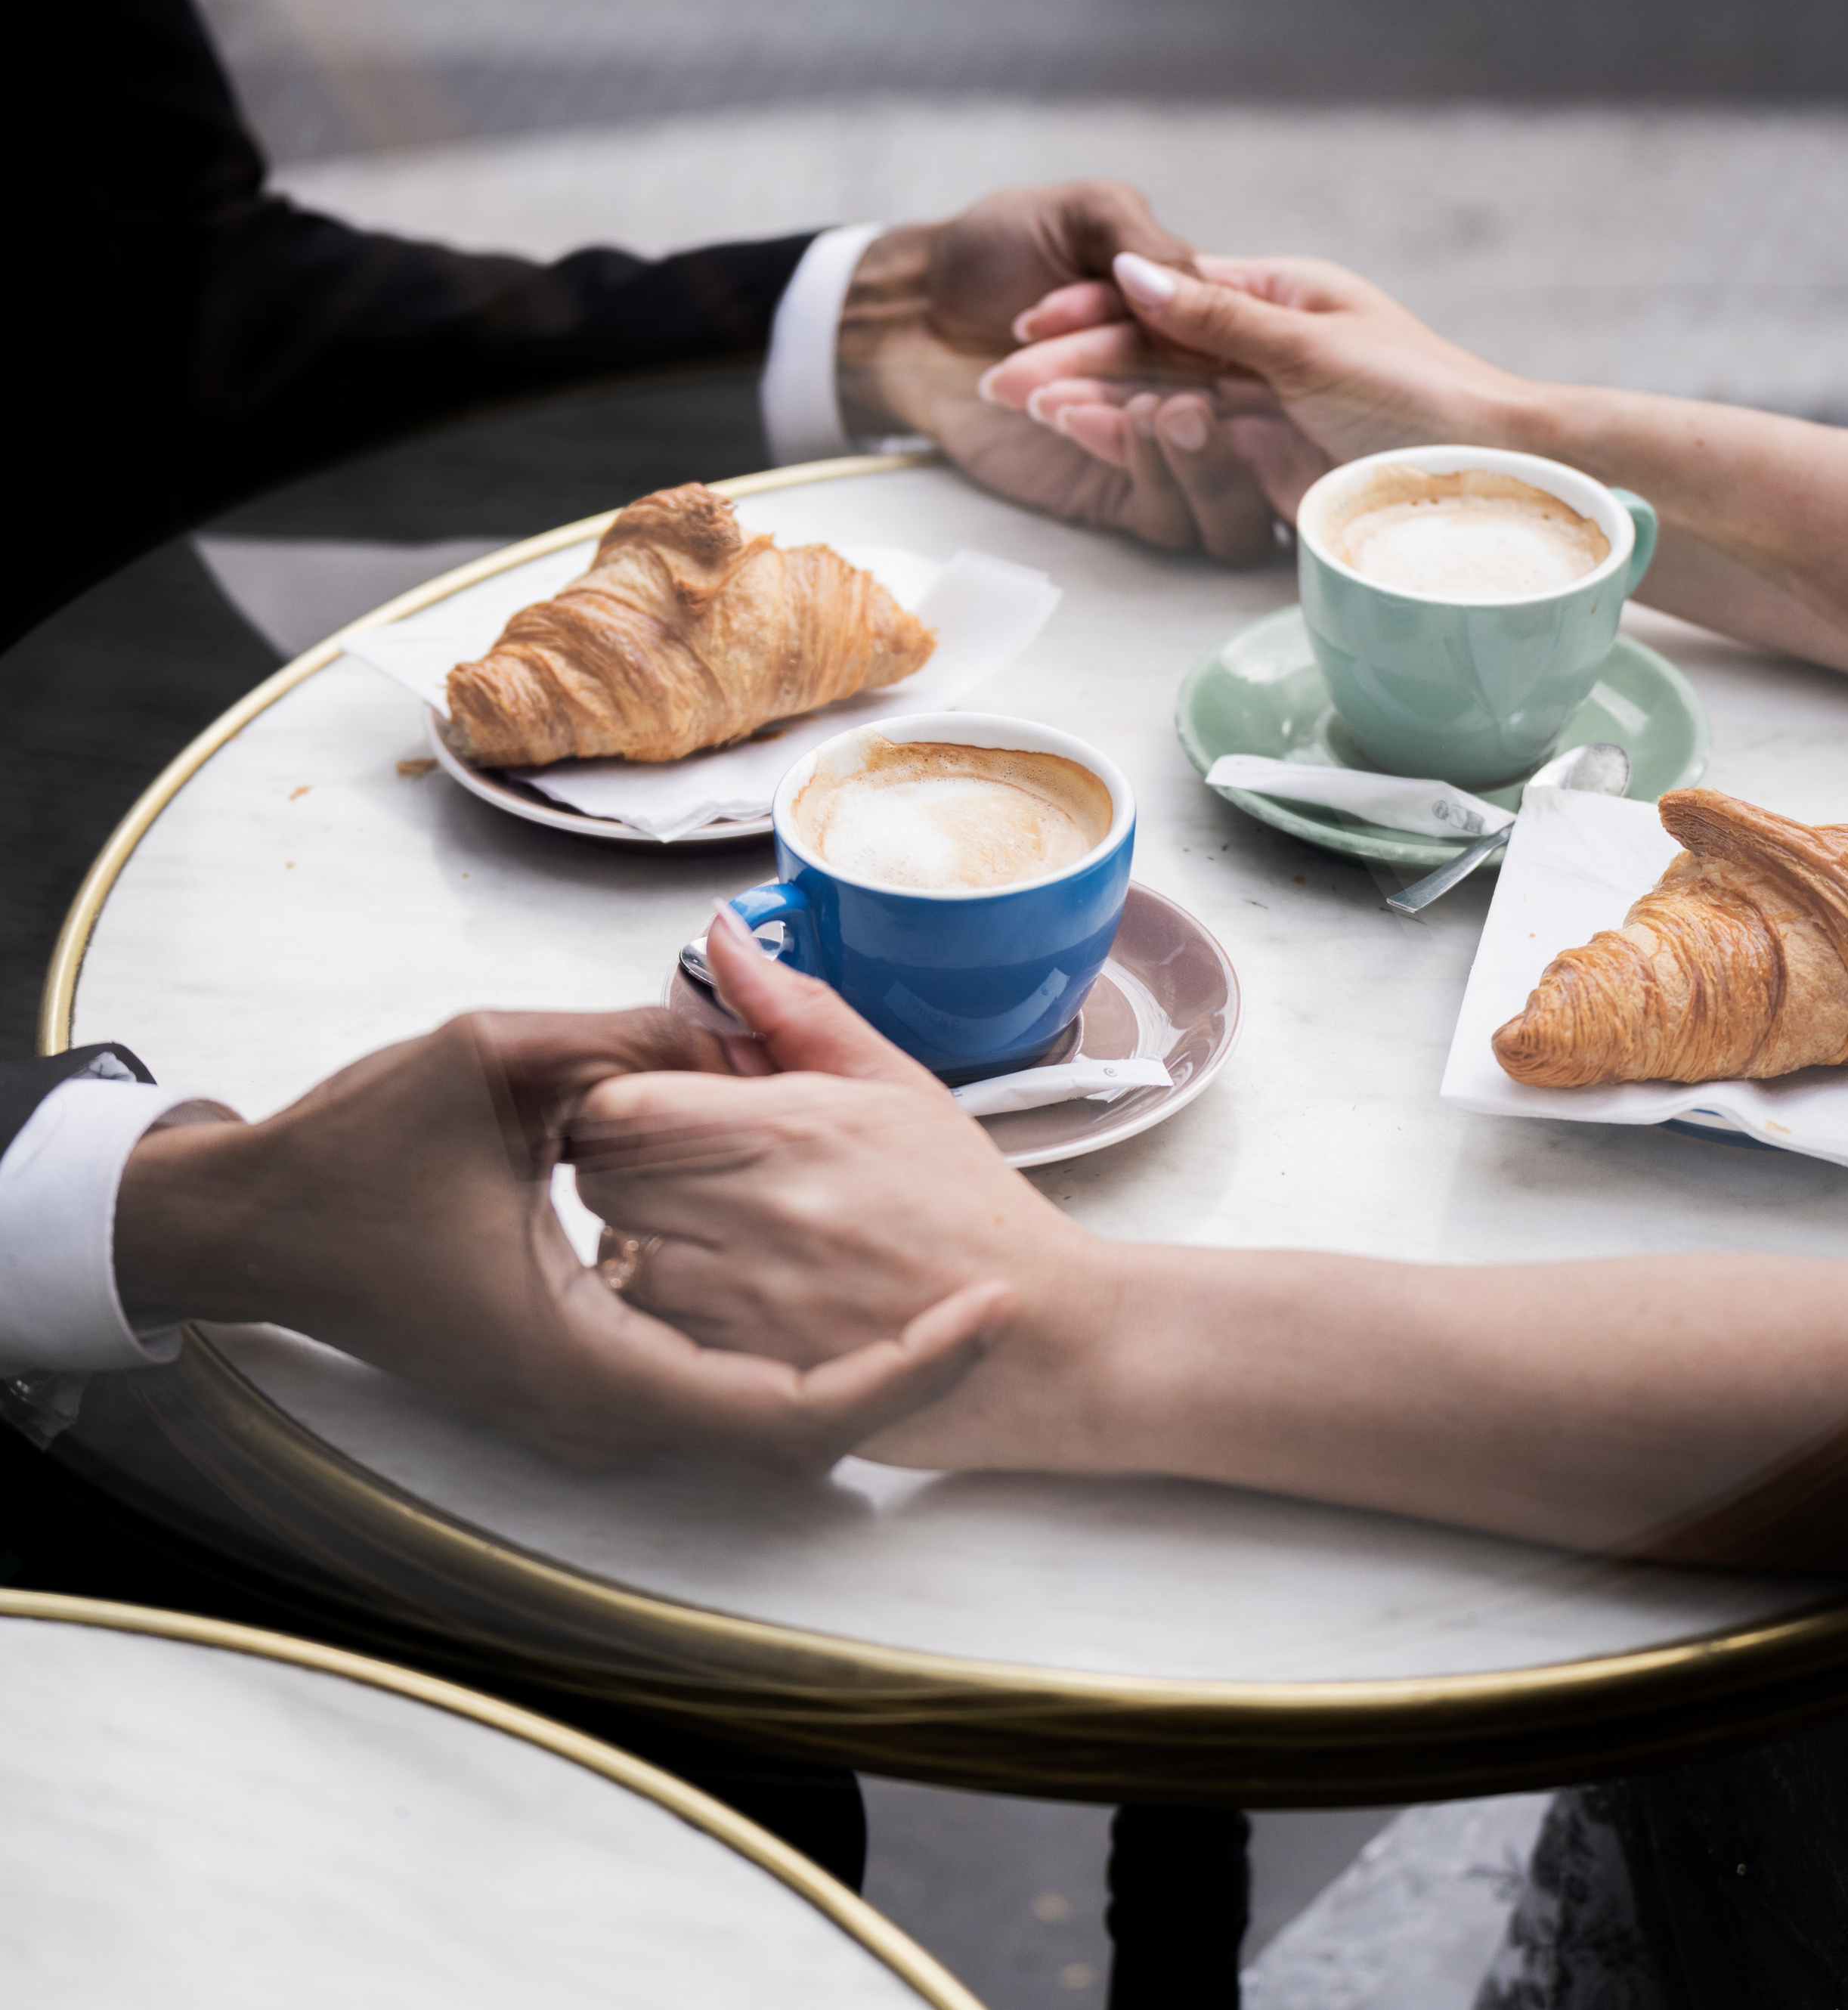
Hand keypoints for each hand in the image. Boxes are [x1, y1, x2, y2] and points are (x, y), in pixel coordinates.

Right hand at [114, 1007, 1008, 1471]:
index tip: (988, 1308)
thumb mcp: (493, 1062)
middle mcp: (597, 1411)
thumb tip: (732, 1007)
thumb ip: (628, 1036)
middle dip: (905, 1374)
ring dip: (852, 1363)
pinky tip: (832, 1284)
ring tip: (948, 1293)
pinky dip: (784, 1344)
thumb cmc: (355, 1157)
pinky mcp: (578, 1378)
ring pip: (755, 1415)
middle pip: (794, 1432)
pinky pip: (707, 1383)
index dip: (904, 1369)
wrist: (257, 1229)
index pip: (787, 1413)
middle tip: (997, 1299)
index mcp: (588, 1361)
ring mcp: (586, 1406)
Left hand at [568, 911, 1117, 1470]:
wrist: (1040, 1335)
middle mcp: (753, 1211)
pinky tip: (733, 1298)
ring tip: (719, 1239)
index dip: (629, 1102)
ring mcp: (743, 1300)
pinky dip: (673, 1314)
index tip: (664, 1109)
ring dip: (646, 1243)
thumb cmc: (969, 1212)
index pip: (616, 1104)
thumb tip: (726, 937)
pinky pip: (654, 1332)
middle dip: (628, 1168)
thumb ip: (796, 1012)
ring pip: (618, 1258)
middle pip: (601, 1180)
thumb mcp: (896, 1086)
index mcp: (785, 1127)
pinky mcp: (741, 1377)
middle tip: (690, 1171)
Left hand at [840, 182, 1276, 560]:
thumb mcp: (1084, 216)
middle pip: (1265, 441)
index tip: (1218, 339)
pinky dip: (1136, 470)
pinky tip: (1084, 421)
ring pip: (1228, 500)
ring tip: (1148, 412)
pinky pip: (1161, 514)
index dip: (1247, 351)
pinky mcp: (1116, 496)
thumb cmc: (998, 246)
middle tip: (1187, 402)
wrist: (913, 308)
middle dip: (1232, 425)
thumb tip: (1201, 280)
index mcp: (1213, 326)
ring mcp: (1161, 454)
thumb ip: (1145, 241)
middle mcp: (1204, 395)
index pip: (1268, 356)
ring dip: (1192, 461)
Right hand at [984, 254, 1535, 522]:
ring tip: (1041, 408)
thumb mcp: (1312, 346)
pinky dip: (1140, 443)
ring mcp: (1271, 409)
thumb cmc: (1425, 396)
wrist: (1500, 476)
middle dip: (1075, 363)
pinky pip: (1194, 450)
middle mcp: (1272, 348)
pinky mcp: (1276, 467)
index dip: (1091, 311)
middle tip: (1002, 383)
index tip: (1026, 329)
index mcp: (1286, 295)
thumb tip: (1135, 275)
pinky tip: (1095, 435)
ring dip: (1100, 404)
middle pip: (1155, 350)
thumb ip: (1216, 316)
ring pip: (1164, 400)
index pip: (1166, 295)